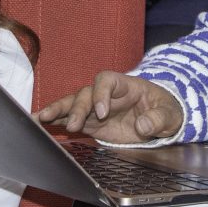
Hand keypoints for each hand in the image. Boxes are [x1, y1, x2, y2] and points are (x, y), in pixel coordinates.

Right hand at [35, 72, 183, 142]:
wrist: (161, 120)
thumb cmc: (165, 110)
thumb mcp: (170, 114)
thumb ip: (158, 119)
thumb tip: (143, 125)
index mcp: (125, 85)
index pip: (107, 80)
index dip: (102, 94)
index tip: (102, 113)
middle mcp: (106, 94)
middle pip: (85, 94)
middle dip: (77, 108)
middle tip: (73, 125)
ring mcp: (95, 109)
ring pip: (72, 105)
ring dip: (57, 111)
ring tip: (40, 119)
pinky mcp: (90, 124)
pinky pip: (69, 121)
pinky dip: (54, 123)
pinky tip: (37, 125)